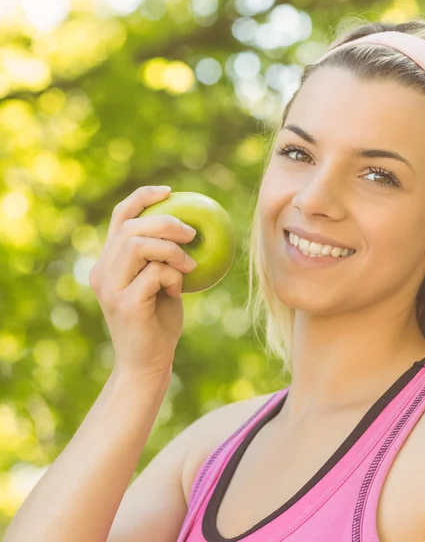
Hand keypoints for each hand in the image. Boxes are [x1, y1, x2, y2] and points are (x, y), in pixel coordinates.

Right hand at [89, 186, 197, 377]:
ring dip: (171, 249)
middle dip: (166, 222)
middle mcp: (102, 272)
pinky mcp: (123, 303)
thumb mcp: (161, 284)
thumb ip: (163, 259)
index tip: (170, 191)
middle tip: (192, 233)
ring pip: (138, 245)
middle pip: (130, 227)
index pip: (119, 218)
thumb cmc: (158, 322)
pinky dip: (173, 275)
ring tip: (189, 264)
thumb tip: (191, 229)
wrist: (148, 363)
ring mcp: (110, 287)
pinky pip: (154, 273)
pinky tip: (180, 288)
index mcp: (108, 263)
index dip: (142, 197)